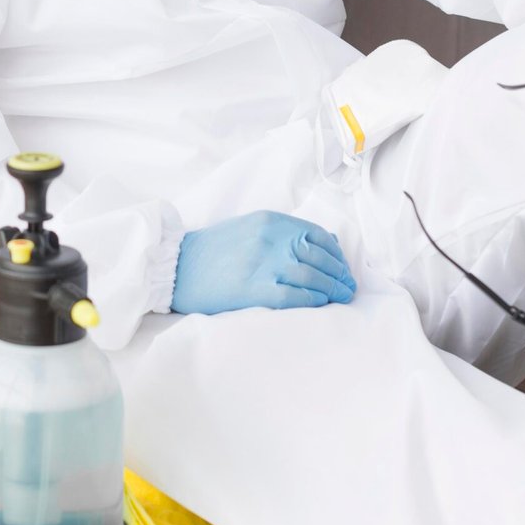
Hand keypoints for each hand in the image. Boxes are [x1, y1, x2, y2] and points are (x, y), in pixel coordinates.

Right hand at [170, 210, 356, 314]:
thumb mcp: (250, 228)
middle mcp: (269, 239)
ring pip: (312, 276)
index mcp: (269, 221)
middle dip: (340, 273)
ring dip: (332, 289)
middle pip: (319, 256)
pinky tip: (320, 304)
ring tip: (339, 297)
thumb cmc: (213, 250)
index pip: (316, 234)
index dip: (336, 253)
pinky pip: (294, 296)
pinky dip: (313, 300)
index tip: (342, 267)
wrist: (176, 267)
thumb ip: (284, 232)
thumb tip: (327, 241)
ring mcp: (262, 264)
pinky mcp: (254, 290)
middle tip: (348, 287)